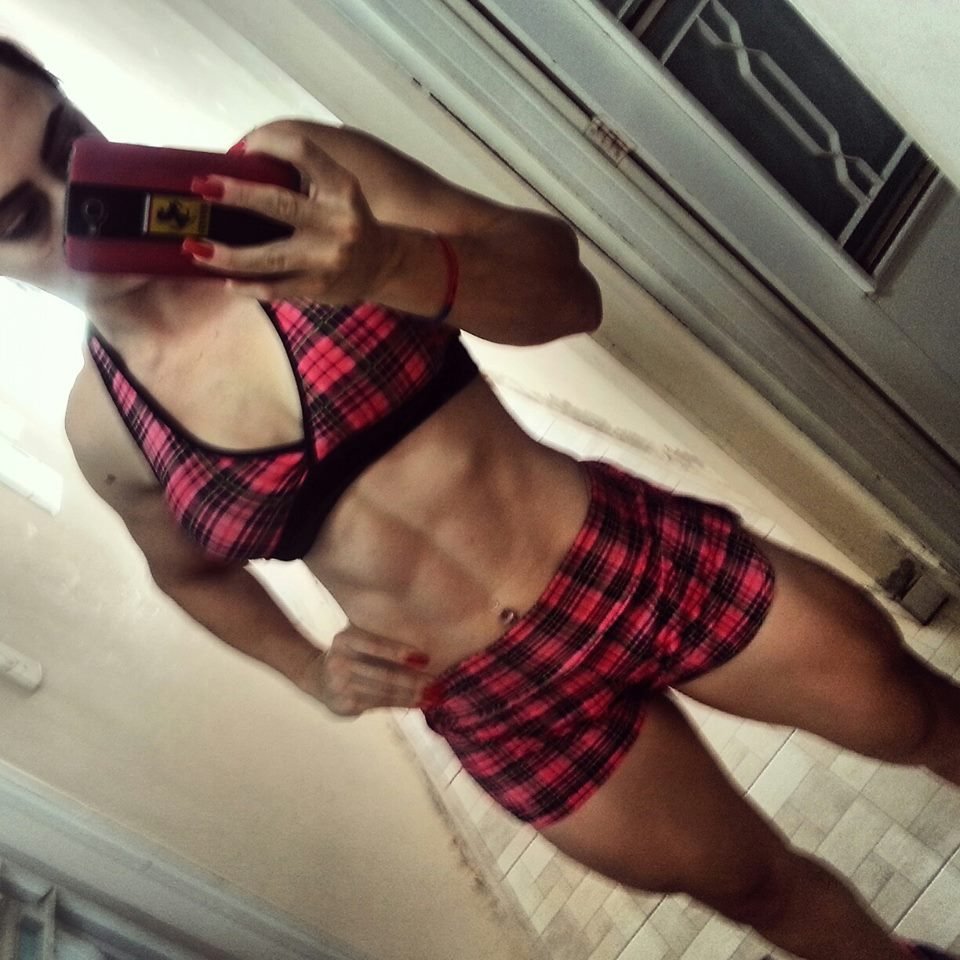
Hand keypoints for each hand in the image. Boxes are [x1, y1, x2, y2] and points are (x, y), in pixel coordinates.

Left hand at [186, 121, 396, 301]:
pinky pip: (274, 289)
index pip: (301, 150)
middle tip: (202, 187)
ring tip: (195, 248)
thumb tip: (239, 163)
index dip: (267, 143)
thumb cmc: (348, 220)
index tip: (241, 149)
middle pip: (277, 203)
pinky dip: (248, 286)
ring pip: (268, 257)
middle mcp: (337, 221)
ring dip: (228, 254)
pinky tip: (226, 282)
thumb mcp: (335, 189)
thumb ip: (299, 176)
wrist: (383, 265)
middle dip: (236, 194)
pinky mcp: (318, 287)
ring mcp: (326, 258)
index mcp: (341, 187)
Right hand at [296, 623, 434, 718]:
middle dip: (412, 679)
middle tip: (435, 682)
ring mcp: (339, 686)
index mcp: (345, 640)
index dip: (399, 652)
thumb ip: (379, 640)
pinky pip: (379, 704)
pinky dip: (401, 704)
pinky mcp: (344, 705)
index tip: (424, 658)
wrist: (316, 677)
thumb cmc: (350, 654)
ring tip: (433, 695)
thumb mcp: (356, 639)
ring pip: (383, 692)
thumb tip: (420, 653)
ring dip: (411, 695)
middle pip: (382, 673)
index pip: (375, 645)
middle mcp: (339, 662)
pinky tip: (417, 703)